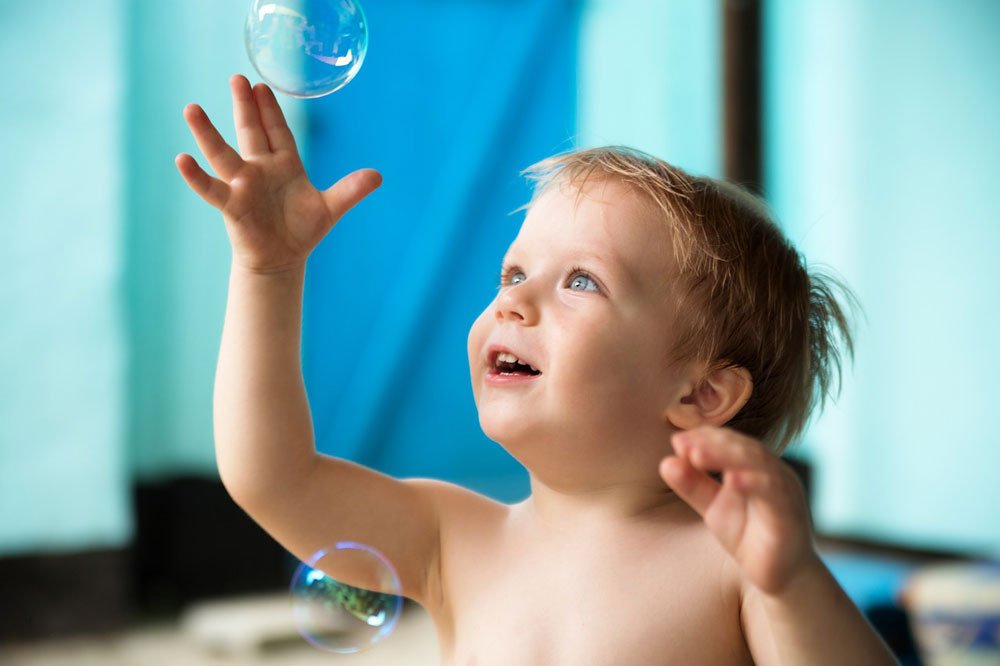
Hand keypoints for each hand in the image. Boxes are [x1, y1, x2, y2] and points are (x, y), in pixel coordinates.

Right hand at [175, 74, 380, 271]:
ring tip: (191, 108)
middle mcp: (260, 169)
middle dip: (244, 106)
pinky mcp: (232, 205)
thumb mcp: (330, 208)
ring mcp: (243, 185)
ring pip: (223, 154)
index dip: (270, 109)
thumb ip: (351, 190)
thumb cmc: (301, 230)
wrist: (282, 259)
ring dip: (207, 133)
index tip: (260, 85)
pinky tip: (181, 159)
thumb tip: (378, 176)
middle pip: (251, 132)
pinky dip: (196, 176)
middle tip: (236, 77)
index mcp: (285, 165)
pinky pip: (211, 188)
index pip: (277, 131)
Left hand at [659, 426, 817, 595]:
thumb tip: (666, 462)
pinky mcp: (792, 515)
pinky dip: (754, 483)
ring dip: (728, 456)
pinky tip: (732, 480)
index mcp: (754, 465)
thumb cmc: (748, 535)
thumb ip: (693, 486)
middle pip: (742, 448)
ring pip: (759, 464)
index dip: (703, 438)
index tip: (676, 441)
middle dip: (711, 444)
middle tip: (683, 445)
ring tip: (697, 455)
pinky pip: (775, 494)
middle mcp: (773, 472)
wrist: (781, 577)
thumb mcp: (713, 508)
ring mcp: (785, 492)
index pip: (728, 442)